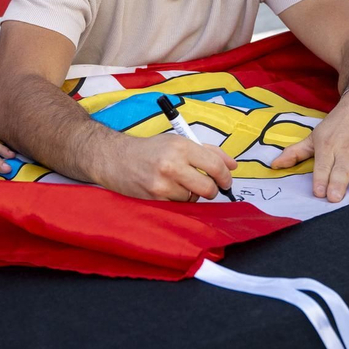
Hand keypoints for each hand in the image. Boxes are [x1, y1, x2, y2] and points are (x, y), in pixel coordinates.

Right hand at [101, 134, 237, 200]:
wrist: (116, 159)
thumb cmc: (150, 150)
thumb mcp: (178, 142)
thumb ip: (208, 152)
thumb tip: (232, 165)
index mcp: (180, 147)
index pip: (215, 165)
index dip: (226, 176)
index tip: (227, 180)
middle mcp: (172, 165)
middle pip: (208, 188)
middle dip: (212, 189)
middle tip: (207, 185)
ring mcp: (162, 185)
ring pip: (193, 199)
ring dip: (190, 194)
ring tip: (177, 183)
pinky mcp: (154, 200)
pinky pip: (179, 206)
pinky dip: (177, 200)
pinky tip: (167, 190)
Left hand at [271, 88, 348, 202]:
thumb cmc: (337, 124)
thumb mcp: (315, 135)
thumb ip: (296, 152)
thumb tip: (273, 166)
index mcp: (328, 147)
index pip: (322, 166)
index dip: (320, 179)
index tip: (318, 193)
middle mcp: (347, 151)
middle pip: (342, 171)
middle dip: (338, 184)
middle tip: (335, 198)